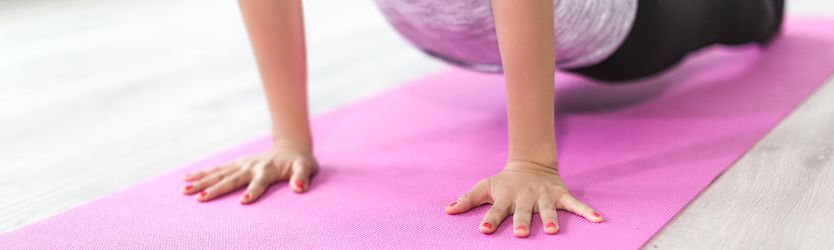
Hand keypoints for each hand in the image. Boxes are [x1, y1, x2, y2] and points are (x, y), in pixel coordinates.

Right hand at [181, 140, 317, 203]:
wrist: (292, 147)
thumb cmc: (300, 162)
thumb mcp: (306, 168)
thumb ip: (302, 177)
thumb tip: (299, 188)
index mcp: (268, 170)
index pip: (259, 183)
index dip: (253, 191)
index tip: (244, 201)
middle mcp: (251, 166)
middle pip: (231, 179)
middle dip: (216, 189)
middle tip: (200, 199)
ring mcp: (242, 164)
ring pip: (219, 173)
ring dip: (202, 181)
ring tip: (185, 190)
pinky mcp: (237, 164)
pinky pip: (217, 169)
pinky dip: (202, 173)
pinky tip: (187, 178)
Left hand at [445, 160, 602, 236]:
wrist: (530, 164)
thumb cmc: (504, 182)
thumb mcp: (485, 187)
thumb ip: (467, 199)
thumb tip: (447, 210)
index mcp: (506, 197)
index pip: (495, 210)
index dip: (489, 219)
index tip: (484, 230)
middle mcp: (525, 197)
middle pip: (523, 212)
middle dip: (522, 222)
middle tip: (520, 234)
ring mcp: (544, 196)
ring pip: (548, 209)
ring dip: (551, 219)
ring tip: (553, 231)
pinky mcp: (560, 195)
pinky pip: (575, 204)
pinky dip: (587, 211)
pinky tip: (598, 220)